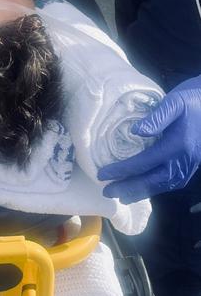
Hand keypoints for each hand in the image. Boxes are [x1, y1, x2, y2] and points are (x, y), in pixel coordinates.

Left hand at [98, 76, 200, 202]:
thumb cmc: (194, 99)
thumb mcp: (175, 101)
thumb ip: (157, 117)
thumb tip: (135, 131)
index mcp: (177, 145)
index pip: (144, 163)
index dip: (122, 170)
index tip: (103, 174)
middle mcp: (184, 160)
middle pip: (153, 181)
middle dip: (129, 188)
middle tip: (107, 192)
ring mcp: (190, 165)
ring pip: (163, 185)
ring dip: (142, 192)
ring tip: (123, 196)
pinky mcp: (192, 165)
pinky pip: (173, 182)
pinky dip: (156, 188)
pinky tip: (145, 188)